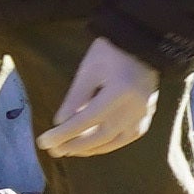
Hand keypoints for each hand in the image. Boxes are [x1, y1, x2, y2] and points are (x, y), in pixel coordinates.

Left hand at [37, 38, 160, 158]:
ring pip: (115, 140)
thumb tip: (60, 123)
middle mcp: (135, 107)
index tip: (45, 142)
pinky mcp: (148, 114)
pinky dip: (108, 144)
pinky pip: (127, 137)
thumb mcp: (89, 70)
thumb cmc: (111, 51)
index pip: (86, 120)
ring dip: (90, 148)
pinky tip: (92, 146)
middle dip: (75, 145)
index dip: (64, 133)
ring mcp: (145, 112)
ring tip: (69, 150)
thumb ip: (75, 98)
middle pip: (101, 135)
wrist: (143, 42)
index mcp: (120, 91)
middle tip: (53, 151)